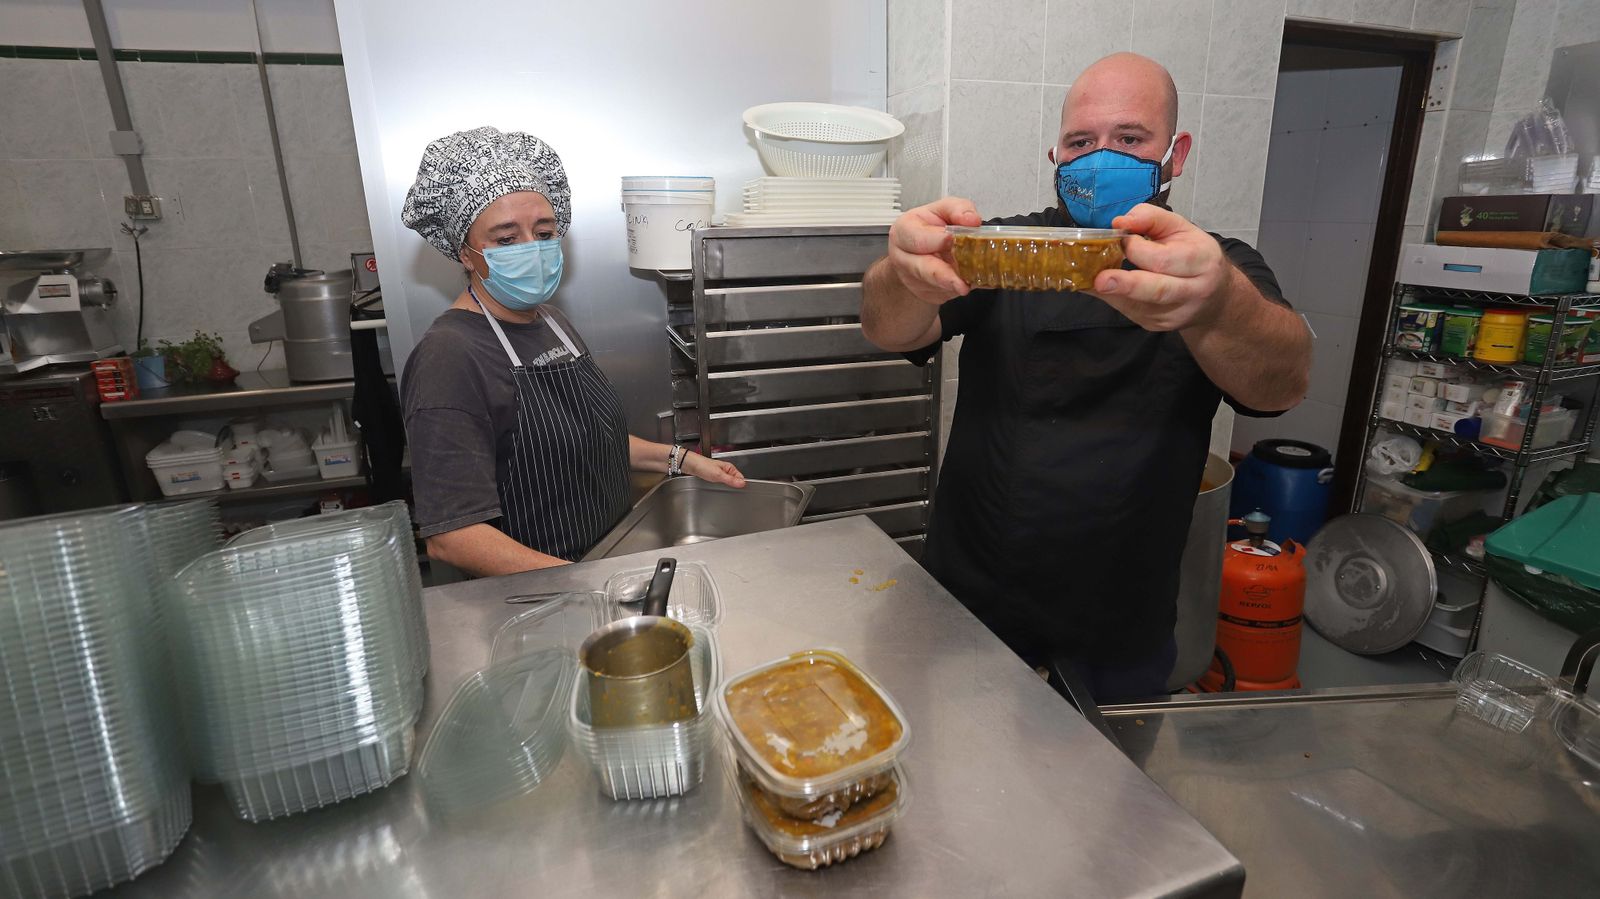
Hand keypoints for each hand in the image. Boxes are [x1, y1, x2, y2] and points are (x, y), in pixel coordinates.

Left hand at [683, 452, 745, 487]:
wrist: (691, 465)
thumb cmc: (703, 466)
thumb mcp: (718, 475)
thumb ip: (730, 480)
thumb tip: (742, 483)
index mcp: (730, 467)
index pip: (741, 478)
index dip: (740, 484)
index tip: (738, 490)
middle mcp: (726, 470)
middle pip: (735, 481)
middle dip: (733, 486)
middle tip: (728, 490)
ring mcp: (720, 474)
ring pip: (728, 483)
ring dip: (726, 487)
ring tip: (721, 488)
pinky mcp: (715, 477)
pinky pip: (722, 483)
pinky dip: (720, 486)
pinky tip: (717, 488)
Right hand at [885, 197, 982, 304]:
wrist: (920, 250)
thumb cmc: (930, 227)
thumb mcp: (943, 210)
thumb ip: (957, 209)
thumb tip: (972, 220)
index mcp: (904, 231)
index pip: (918, 239)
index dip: (937, 240)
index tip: (952, 239)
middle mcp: (903, 257)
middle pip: (923, 269)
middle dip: (944, 276)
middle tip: (962, 284)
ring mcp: (911, 278)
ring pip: (935, 286)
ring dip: (954, 284)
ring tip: (968, 283)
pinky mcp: (923, 293)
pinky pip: (942, 294)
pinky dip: (955, 289)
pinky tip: (963, 280)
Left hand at [1088, 203, 1232, 331]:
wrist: (1215, 297)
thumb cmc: (1194, 255)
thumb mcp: (1181, 228)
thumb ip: (1151, 218)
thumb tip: (1120, 221)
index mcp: (1201, 261)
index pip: (1164, 259)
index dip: (1137, 249)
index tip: (1121, 238)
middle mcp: (1192, 291)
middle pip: (1157, 289)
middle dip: (1126, 284)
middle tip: (1100, 279)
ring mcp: (1174, 313)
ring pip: (1139, 305)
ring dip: (1112, 292)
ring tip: (1091, 281)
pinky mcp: (1158, 325)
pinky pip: (1130, 312)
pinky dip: (1112, 299)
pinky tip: (1099, 288)